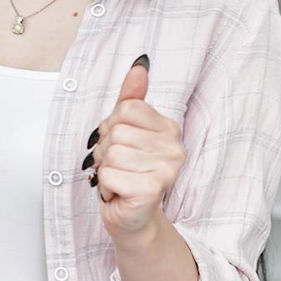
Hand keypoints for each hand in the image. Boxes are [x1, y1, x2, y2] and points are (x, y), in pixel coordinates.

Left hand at [88, 56, 185, 241]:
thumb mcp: (126, 130)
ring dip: (106, 170)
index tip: (121, 146)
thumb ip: (132, 98)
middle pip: (116, 131)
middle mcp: (175, 147)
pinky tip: (120, 193)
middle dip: (106, 151)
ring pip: (111, 153)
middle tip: (119, 168)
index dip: (112, 128)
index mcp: (169, 128)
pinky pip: (109, 174)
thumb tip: (140, 64)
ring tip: (120, 180)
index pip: (125, 109)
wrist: (131, 216)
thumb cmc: (127, 172)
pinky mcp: (152, 190)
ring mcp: (167, 169)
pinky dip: (106, 186)